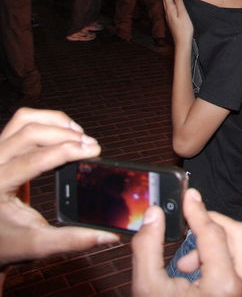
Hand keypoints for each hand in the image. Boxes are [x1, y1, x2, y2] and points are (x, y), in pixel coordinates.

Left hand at [0, 108, 118, 265]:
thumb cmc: (6, 241)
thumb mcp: (38, 244)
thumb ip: (72, 239)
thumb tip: (108, 235)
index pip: (33, 159)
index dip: (66, 151)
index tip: (93, 150)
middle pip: (29, 132)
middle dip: (65, 134)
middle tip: (90, 145)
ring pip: (24, 120)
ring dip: (55, 121)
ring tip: (78, 134)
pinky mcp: (1, 149)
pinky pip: (21, 122)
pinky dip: (46, 121)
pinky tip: (63, 133)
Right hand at [131, 189, 241, 296]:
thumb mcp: (148, 289)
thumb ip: (147, 248)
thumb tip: (153, 214)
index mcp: (225, 286)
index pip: (213, 232)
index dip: (198, 210)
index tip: (189, 196)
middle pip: (238, 233)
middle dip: (212, 224)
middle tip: (189, 227)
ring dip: (217, 248)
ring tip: (185, 266)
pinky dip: (227, 264)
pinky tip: (203, 280)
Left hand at [163, 0, 193, 48]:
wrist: (182, 42)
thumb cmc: (184, 28)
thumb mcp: (183, 14)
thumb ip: (179, 3)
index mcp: (170, 10)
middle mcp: (167, 13)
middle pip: (165, 0)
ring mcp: (169, 18)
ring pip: (167, 5)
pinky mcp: (172, 21)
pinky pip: (169, 9)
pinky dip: (172, 4)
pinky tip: (176, 5)